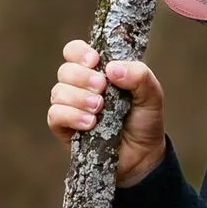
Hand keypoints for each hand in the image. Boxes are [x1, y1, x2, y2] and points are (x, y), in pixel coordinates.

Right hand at [46, 40, 167, 185]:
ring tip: (99, 109)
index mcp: (98, 71)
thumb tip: (111, 68)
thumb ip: (139, 75)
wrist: (143, 155)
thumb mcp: (152, 95)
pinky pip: (55, 115)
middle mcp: (80, 86)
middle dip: (82, 77)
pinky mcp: (65, 129)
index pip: (75, 51)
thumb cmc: (145, 121)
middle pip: (65, 70)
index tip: (95, 61)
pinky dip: (70, 116)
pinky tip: (89, 123)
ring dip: (78, 98)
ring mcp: (71, 107)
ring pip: (58, 92)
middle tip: (102, 88)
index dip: (79, 52)